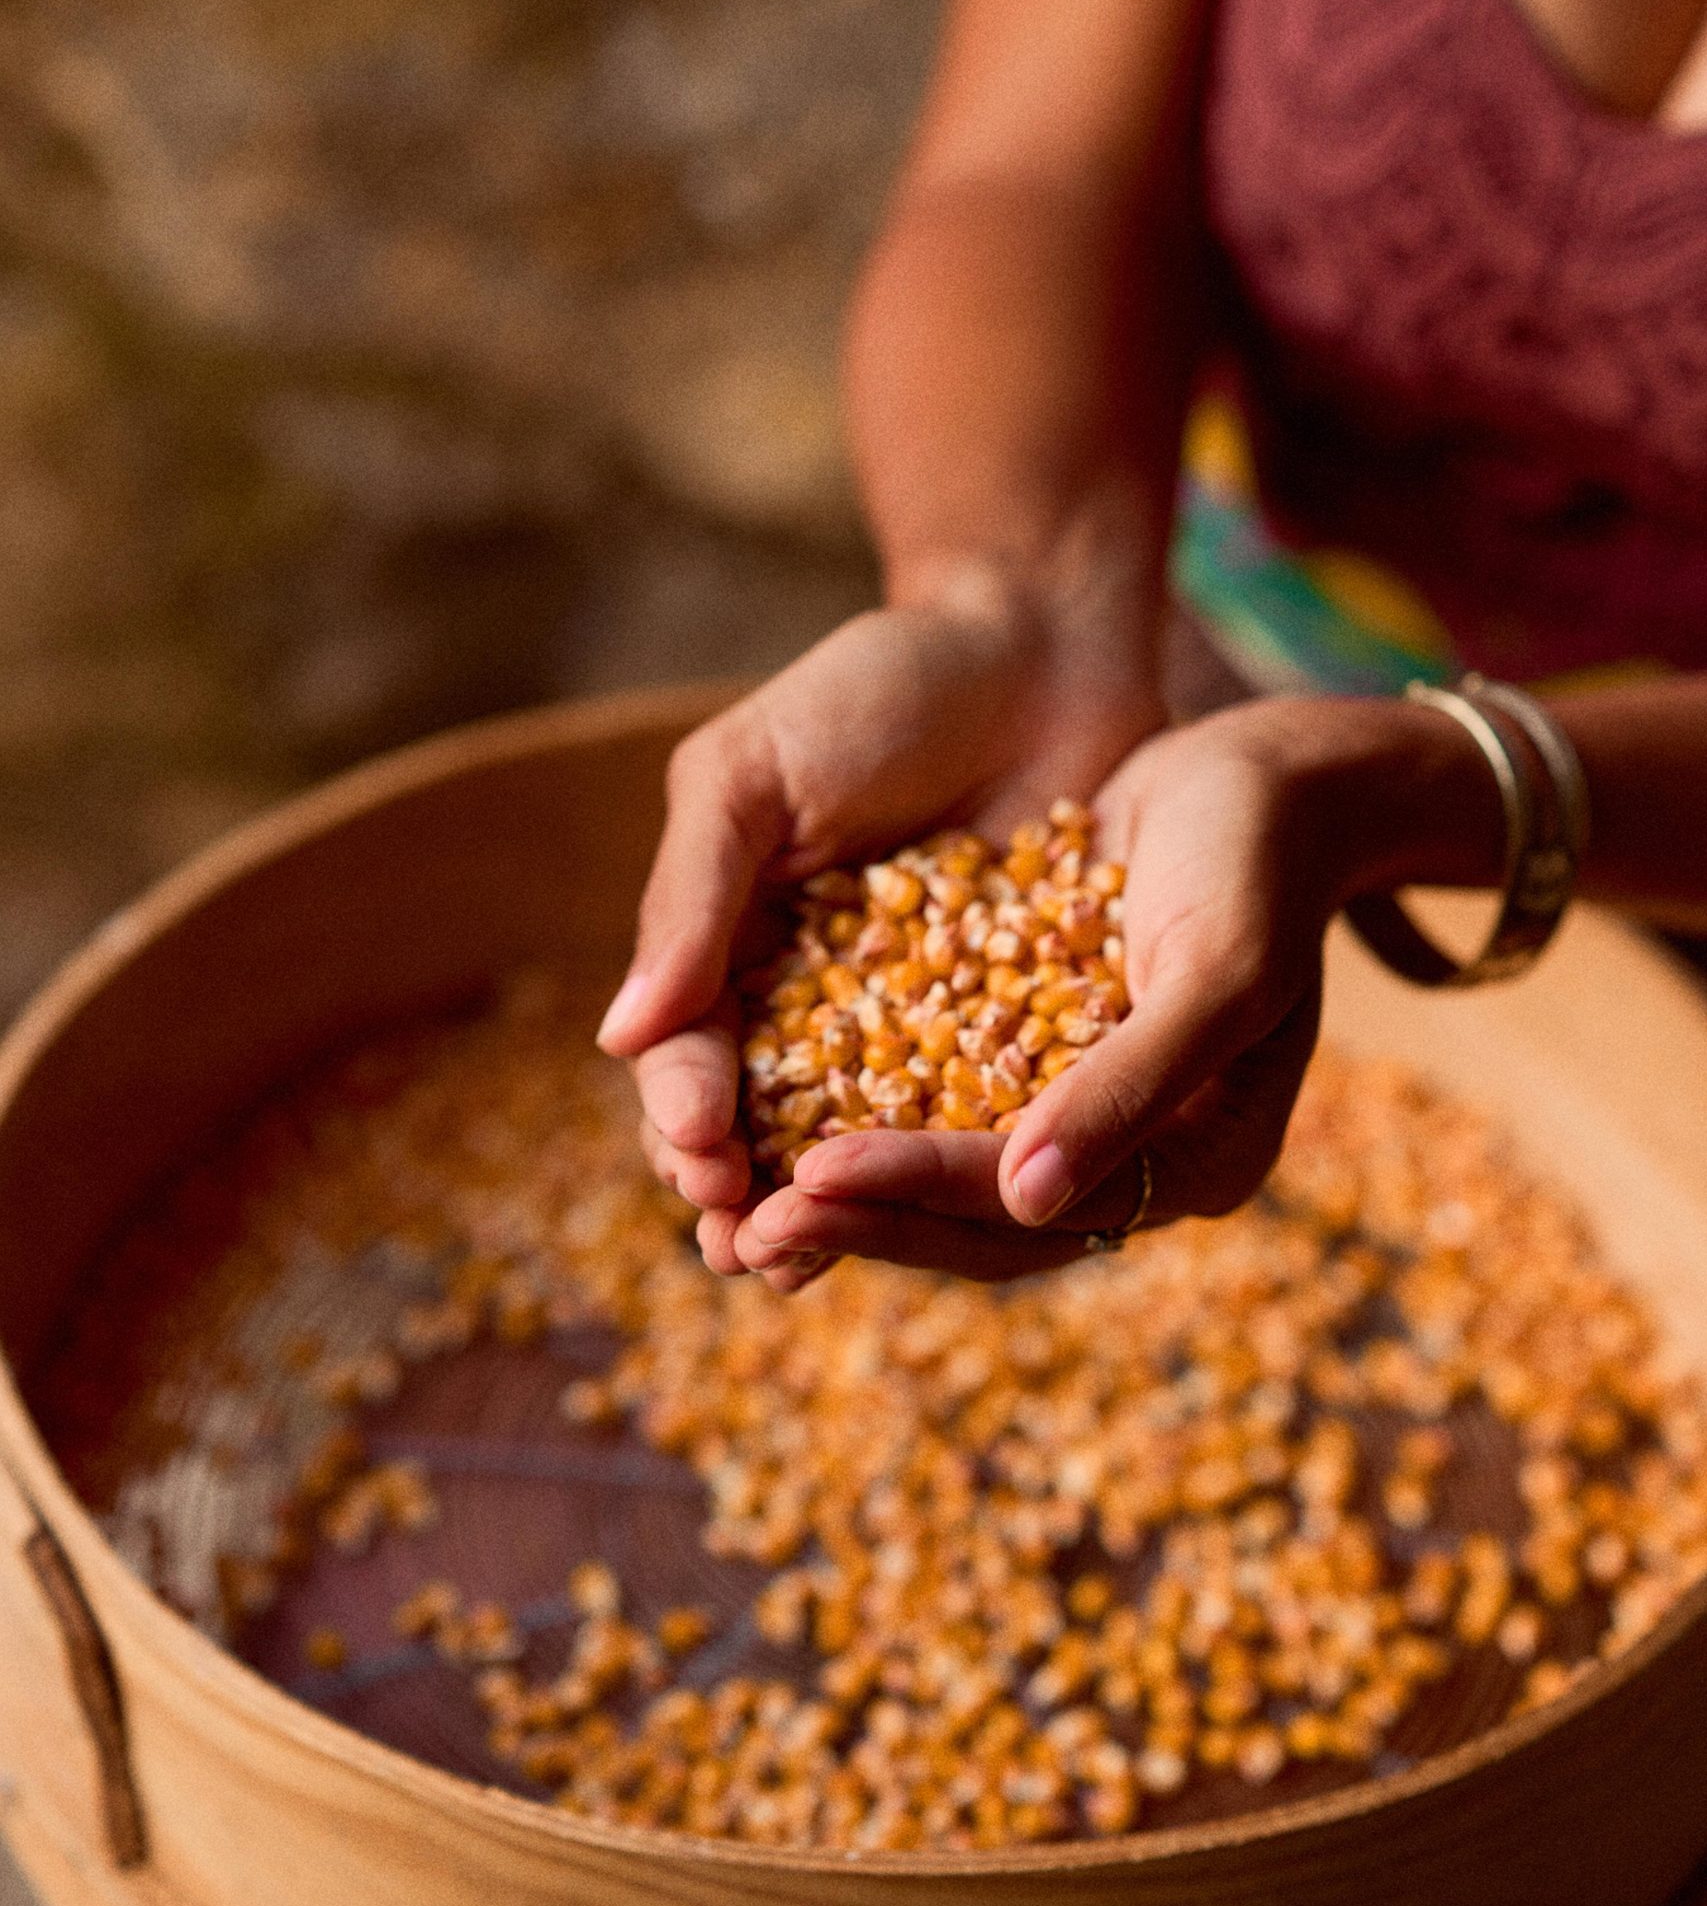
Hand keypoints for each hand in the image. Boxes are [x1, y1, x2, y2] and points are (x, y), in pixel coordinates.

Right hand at [596, 571, 1162, 1273]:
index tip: (699, 1153)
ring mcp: (918, 1027)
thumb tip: (620, 1041)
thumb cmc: (876, 688)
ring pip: (858, 1146)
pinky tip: (946, 1219)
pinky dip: (950, 1170)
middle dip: (741, 1193)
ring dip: (830, 1213)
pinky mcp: (1020, 1031)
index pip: (687, 1056)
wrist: (1035, 642)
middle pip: (761, 1126)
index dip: (684, 1114)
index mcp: (729, 950)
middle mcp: (814, 1006)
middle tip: (742, 1242)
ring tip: (813, 1264)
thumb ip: (692, 897)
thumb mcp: (754, 772)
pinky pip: (976, 1115)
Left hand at [731, 693, 1505, 1285]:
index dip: (921, 1194)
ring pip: (953, 1176)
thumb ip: (1130, 1087)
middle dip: (865, 1220)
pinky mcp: (1040, 1052)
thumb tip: (1029, 1199)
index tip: (811, 1176)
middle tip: (745, 1227)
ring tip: (737, 1198)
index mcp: (1205, 1160)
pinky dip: (865, 1110)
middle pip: (985, 1221)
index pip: (1040, 1208)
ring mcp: (1090, 1107)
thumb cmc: (1259, 859)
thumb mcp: (1217, 969)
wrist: (1270, 771)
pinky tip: (774, 1104)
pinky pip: (942, 1101)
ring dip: (853, 1187)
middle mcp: (1144, 1155)